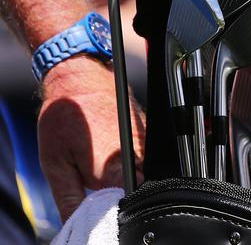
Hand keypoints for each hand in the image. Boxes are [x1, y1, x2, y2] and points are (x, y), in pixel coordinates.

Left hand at [38, 57, 144, 221]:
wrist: (80, 77)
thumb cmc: (66, 117)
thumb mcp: (54, 164)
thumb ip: (70, 198)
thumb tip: (79, 221)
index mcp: (111, 171)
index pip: (124, 206)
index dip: (113, 210)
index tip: (102, 203)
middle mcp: (135, 157)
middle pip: (137, 190)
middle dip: (120, 192)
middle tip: (98, 180)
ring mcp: (144, 143)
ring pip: (144, 172)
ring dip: (127, 174)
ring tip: (104, 160)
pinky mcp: (147, 132)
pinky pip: (146, 156)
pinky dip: (132, 158)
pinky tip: (113, 148)